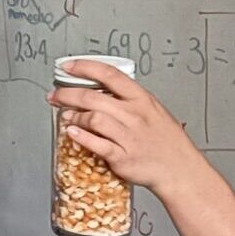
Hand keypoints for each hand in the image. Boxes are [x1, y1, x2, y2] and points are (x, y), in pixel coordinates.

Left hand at [49, 60, 204, 193]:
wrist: (179, 169)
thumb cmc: (167, 142)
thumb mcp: (154, 111)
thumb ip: (129, 100)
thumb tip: (101, 91)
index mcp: (142, 99)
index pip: (109, 75)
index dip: (84, 67)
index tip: (67, 66)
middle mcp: (134, 115)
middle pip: (93, 97)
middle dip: (67, 94)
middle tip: (55, 95)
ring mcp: (128, 136)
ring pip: (93, 119)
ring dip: (73, 116)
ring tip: (66, 117)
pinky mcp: (122, 157)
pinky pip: (96, 144)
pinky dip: (80, 137)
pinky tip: (71, 133)